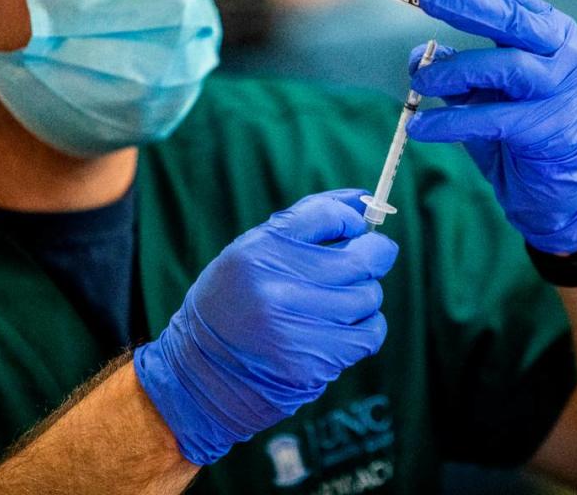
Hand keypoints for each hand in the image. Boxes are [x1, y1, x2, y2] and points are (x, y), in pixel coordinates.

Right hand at [134, 190, 396, 464]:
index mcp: (257, 250)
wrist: (200, 375)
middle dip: (376, 255)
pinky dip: (369, 330)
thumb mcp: (251, 253)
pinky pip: (368, 335)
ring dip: (366, 298)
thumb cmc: (235, 303)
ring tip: (344, 302)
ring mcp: (292, 328)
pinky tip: (346, 330)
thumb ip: (306, 223)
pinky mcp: (310, 363)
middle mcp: (273, 287)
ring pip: (368, 298)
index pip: (327, 216)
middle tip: (375, 257)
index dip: (352, 219)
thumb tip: (363, 200)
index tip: (357, 227)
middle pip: (359, 261)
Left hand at [407, 0, 576, 253]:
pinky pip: (494, 118)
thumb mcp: (481, 90)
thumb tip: (417, 55)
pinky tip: (420, 127)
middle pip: (510, 19)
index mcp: (548, 31)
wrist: (554, 186)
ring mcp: (561, 89)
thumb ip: (455, 67)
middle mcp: (561, 52)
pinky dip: (451, 121)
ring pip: (505, 66)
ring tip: (420, 83)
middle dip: (465, 3)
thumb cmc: (516, 129)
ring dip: (454, 72)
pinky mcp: (549, 128)